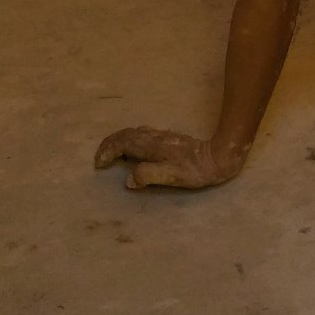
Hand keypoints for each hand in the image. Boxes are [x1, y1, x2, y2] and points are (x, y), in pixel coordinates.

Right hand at [93, 127, 243, 190]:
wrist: (216, 156)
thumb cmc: (192, 169)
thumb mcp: (169, 176)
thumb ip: (147, 175)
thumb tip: (129, 180)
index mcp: (149, 145)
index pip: (121, 143)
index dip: (107, 152)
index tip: (99, 165)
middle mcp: (152, 137)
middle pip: (124, 135)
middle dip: (109, 145)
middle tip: (100, 158)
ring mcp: (160, 136)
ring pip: (133, 134)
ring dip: (119, 142)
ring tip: (112, 155)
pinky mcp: (167, 138)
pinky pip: (140, 136)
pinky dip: (129, 141)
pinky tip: (134, 151)